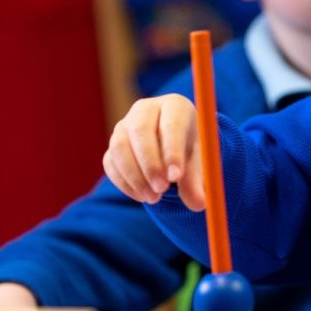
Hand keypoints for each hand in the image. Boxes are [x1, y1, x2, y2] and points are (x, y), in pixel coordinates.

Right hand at [102, 94, 205, 209]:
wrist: (174, 146)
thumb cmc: (191, 149)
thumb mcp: (200, 162)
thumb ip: (197, 180)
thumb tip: (198, 204)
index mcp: (175, 106)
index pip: (171, 123)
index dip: (172, 150)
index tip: (176, 176)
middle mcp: (145, 110)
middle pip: (140, 131)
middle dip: (149, 163)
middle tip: (161, 189)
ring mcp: (124, 125)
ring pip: (120, 148)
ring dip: (135, 176)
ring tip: (155, 198)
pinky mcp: (113, 145)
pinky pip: (111, 163)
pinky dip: (124, 183)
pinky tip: (142, 196)